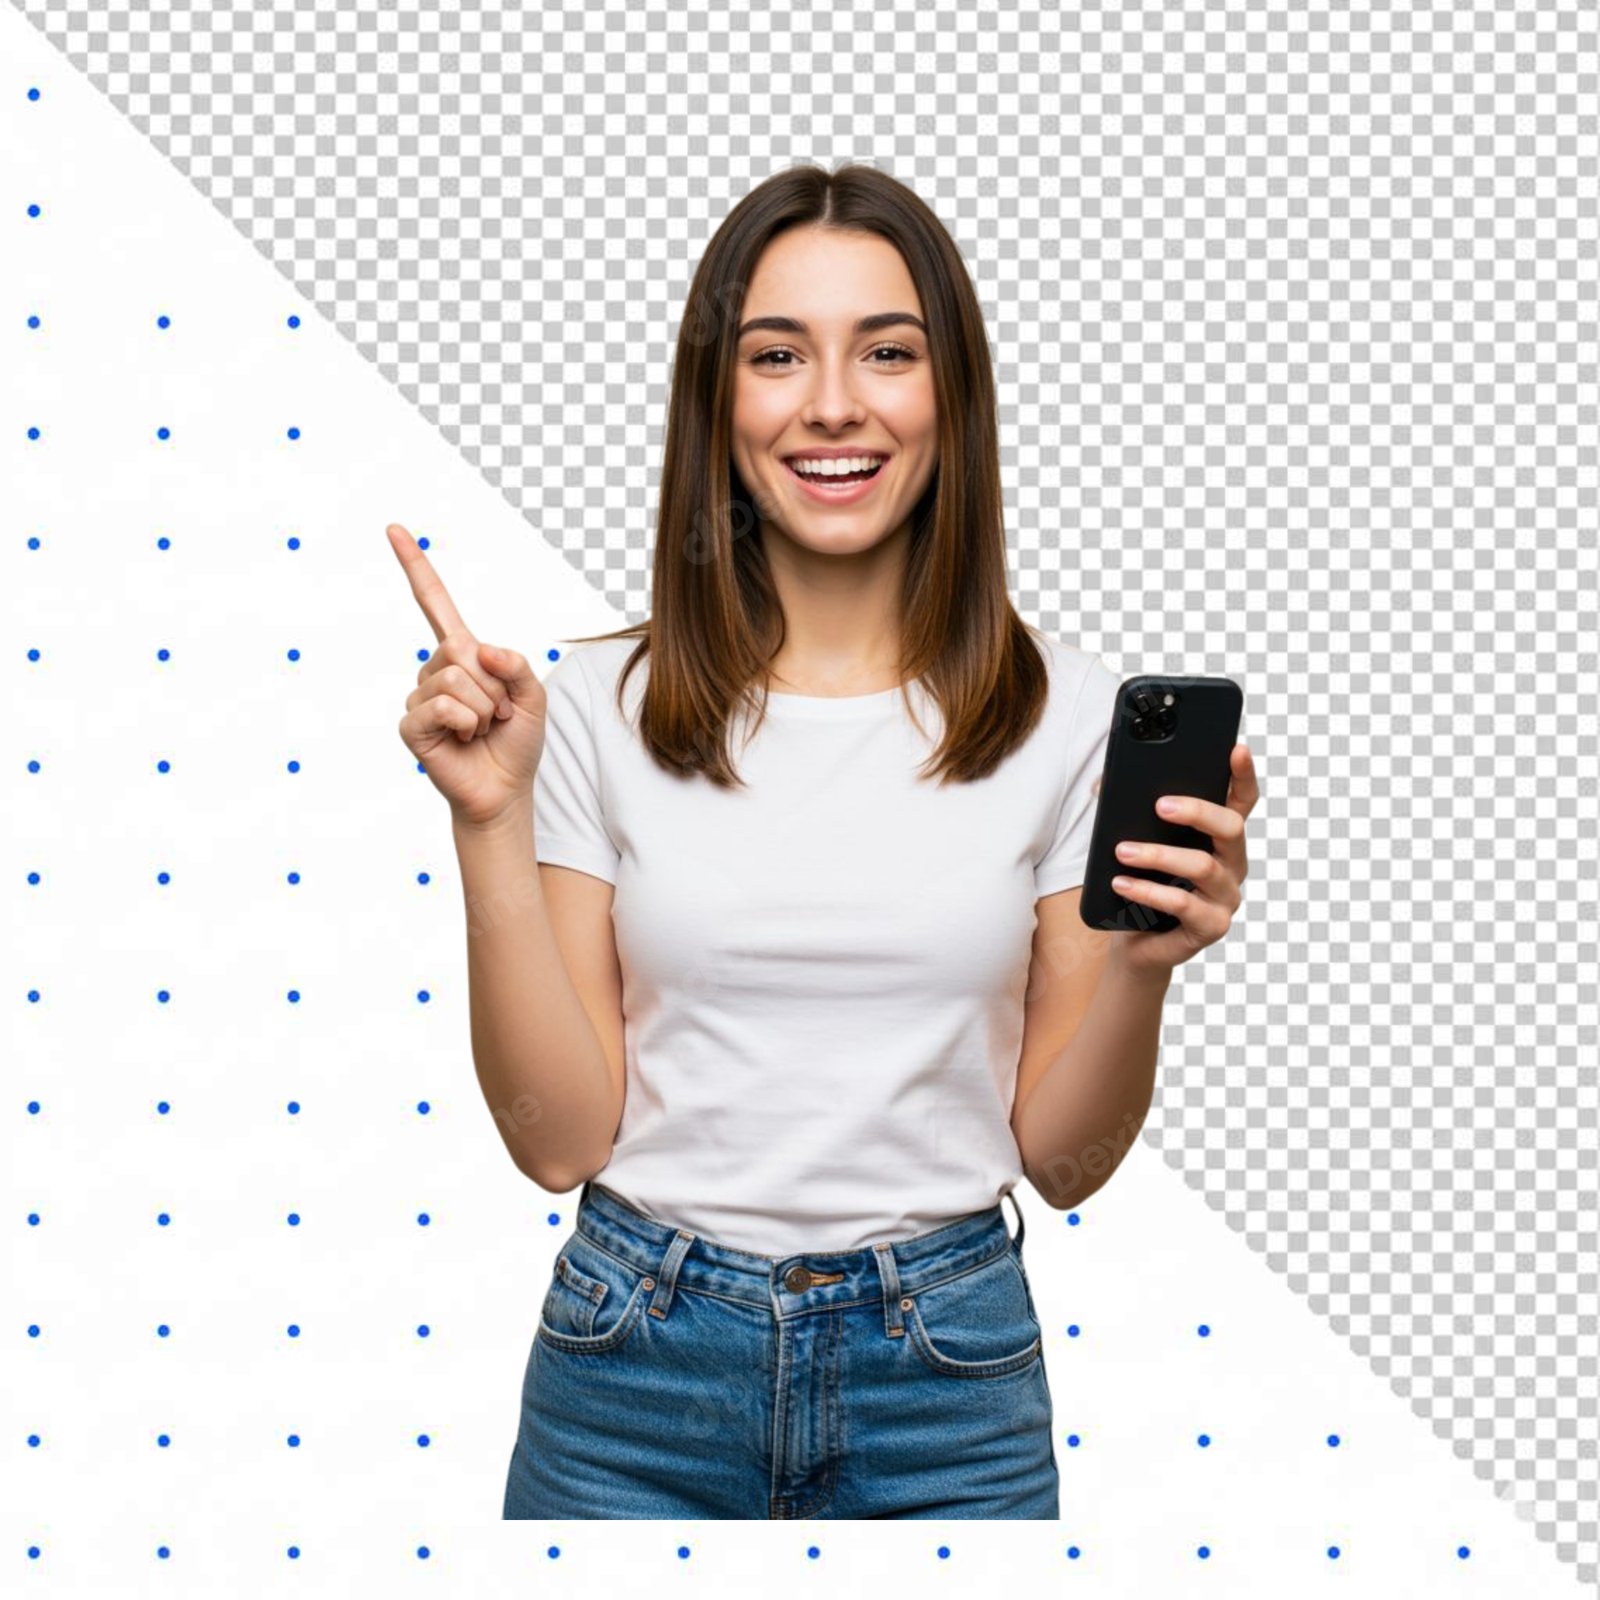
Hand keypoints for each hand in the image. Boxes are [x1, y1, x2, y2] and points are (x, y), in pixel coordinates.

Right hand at [388, 522, 546, 828]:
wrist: (505, 790)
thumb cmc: (517, 743)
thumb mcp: (534, 697)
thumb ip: (517, 665)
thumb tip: (481, 649)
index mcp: (463, 655)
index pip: (435, 604)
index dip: (416, 567)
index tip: (394, 529)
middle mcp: (435, 670)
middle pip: (461, 649)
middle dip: (494, 686)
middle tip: (498, 714)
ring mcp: (420, 697)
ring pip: (456, 680)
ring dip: (484, 709)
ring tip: (482, 729)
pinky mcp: (411, 725)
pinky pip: (443, 706)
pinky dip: (466, 723)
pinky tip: (464, 738)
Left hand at [1106, 742, 1258, 973]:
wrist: (1135, 941)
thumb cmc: (1140, 882)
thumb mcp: (1136, 842)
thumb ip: (1130, 811)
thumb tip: (1105, 784)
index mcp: (1219, 838)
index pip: (1241, 801)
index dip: (1243, 774)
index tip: (1236, 748)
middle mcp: (1232, 865)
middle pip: (1231, 827)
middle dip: (1196, 811)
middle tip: (1159, 805)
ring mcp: (1225, 897)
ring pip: (1202, 866)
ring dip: (1158, 856)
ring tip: (1122, 850)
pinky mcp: (1211, 927)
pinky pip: (1183, 905)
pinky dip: (1148, 891)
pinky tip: (1121, 884)